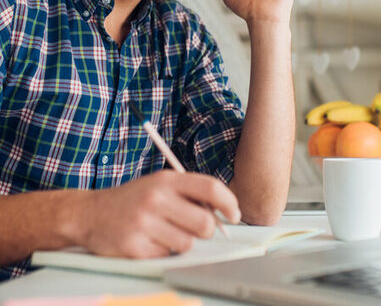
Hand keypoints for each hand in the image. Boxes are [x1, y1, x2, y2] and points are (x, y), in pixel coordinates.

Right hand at [80, 170, 240, 257]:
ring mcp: (144, 223)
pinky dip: (164, 252)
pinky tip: (149, 241)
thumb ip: (189, 193)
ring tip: (166, 233)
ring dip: (183, 243)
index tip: (235, 215)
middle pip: (205, 223)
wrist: (90, 213)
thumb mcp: (159, 184)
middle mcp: (156, 198)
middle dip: (207, 231)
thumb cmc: (134, 199)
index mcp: (166, 179)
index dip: (229, 203)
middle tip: (197, 229)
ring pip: (188, 244)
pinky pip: (167, 256)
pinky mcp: (135, 246)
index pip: (210, 188)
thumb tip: (222, 214)